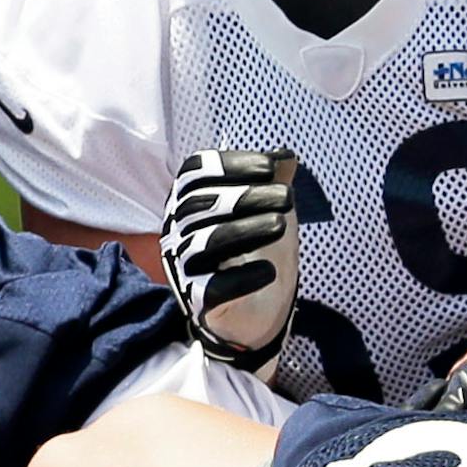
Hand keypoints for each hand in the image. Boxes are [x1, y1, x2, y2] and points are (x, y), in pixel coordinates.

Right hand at [161, 149, 298, 388]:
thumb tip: (287, 155)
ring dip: (245, 230)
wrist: (259, 312)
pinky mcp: (198, 301)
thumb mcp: (269, 210)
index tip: (270, 168)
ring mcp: (185, 267)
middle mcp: (179, 231)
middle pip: (200, 205)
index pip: (196, 174)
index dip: (231, 165)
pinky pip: (211, 288)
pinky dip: (241, 278)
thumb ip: (274, 181)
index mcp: (190, 202)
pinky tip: (269, 272)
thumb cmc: (256, 251)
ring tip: (281, 226)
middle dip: (246, 197)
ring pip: (204, 243)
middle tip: (287, 197)